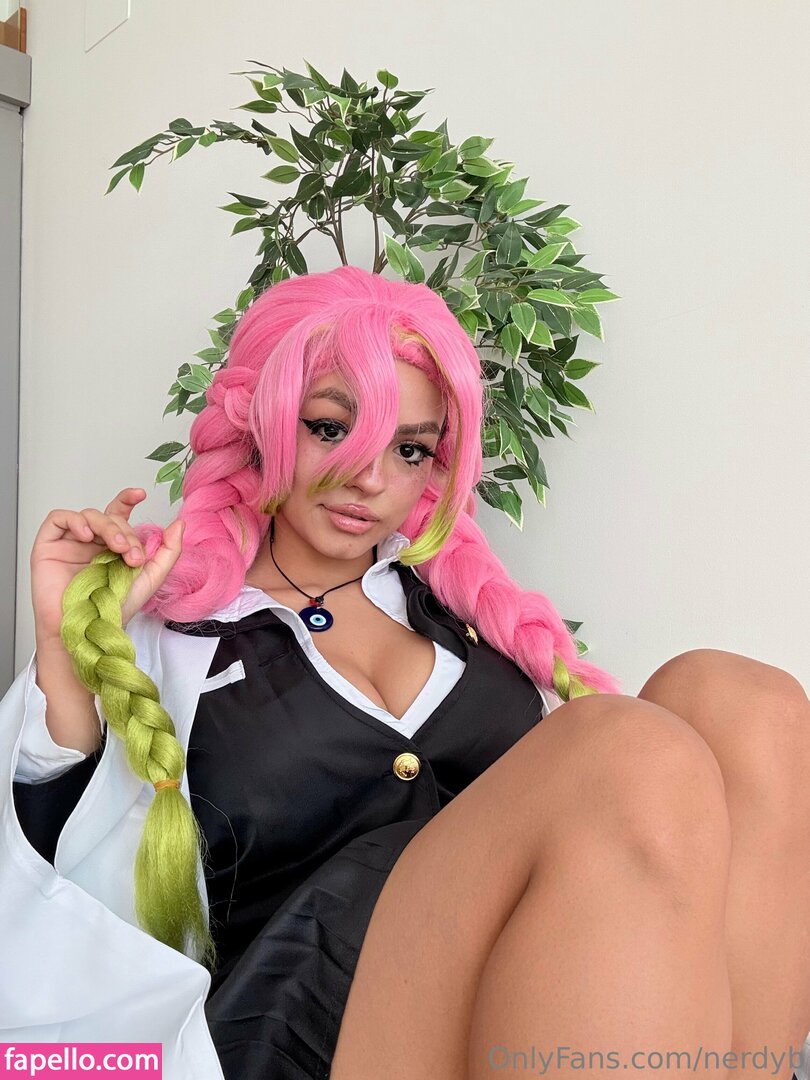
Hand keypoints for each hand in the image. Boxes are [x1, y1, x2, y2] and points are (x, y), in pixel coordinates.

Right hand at [30, 487, 184, 643]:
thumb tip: (180, 525)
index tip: (141, 494)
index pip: (118, 514)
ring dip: (107, 527)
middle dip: (125, 530)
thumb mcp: (150, 579)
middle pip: (109, 517)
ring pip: (89, 515)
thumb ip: (168, 552)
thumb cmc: (112, 609)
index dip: (127, 500)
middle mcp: (92, 542)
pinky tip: (86, 536)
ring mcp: (70, 543)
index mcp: (112, 547)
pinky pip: (59, 518)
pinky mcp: (48, 545)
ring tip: (117, 548)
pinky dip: (75, 520)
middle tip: (132, 554)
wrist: (85, 629)